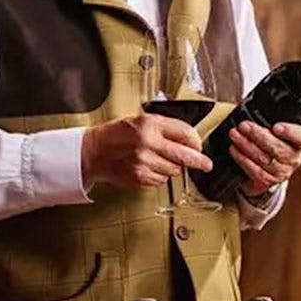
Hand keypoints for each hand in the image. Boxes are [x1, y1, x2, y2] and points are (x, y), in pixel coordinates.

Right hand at [81, 114, 213, 188]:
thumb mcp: (141, 120)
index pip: (186, 133)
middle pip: (186, 155)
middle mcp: (148, 142)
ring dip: (174, 167)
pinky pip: (162, 180)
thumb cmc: (117, 134)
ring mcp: (144, 161)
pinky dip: (161, 176)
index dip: (196, 141)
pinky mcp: (140, 177)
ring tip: (161, 160)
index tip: (198, 146)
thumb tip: (190, 140)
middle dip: (200, 162)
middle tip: (206, 165)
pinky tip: (150, 168)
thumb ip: (166, 128)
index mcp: (150, 124)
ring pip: (175, 170)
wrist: (94, 151)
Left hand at [229, 121, 300, 196]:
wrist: (264, 162)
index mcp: (300, 141)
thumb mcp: (272, 126)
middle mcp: (295, 158)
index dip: (291, 132)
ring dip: (246, 146)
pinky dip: (243, 160)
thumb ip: (269, 119)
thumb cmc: (269, 138)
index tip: (276, 127)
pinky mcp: (270, 181)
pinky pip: (256, 171)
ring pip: (264, 159)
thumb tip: (253, 109)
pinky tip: (234, 150)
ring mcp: (283, 171)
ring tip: (234, 135)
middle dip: (258, 135)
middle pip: (278, 148)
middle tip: (243, 125)